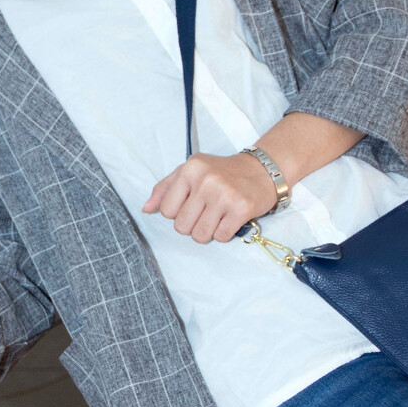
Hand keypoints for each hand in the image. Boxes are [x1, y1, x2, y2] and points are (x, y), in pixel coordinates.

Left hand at [142, 152, 277, 243]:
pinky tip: (230, 219)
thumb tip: (146, 209)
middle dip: (191, 225)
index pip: (166, 210)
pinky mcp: (241, 209)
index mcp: (190, 169)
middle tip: (206, 212)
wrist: (262, 170)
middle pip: (181, 227)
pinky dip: (224, 233)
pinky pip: (220, 237)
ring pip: (200, 235)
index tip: (191, 204)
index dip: (177, 213)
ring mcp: (224, 195)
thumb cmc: (221, 172)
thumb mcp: (190, 171)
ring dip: (207, 232)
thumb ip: (165, 188)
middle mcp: (206, 180)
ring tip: (217, 216)